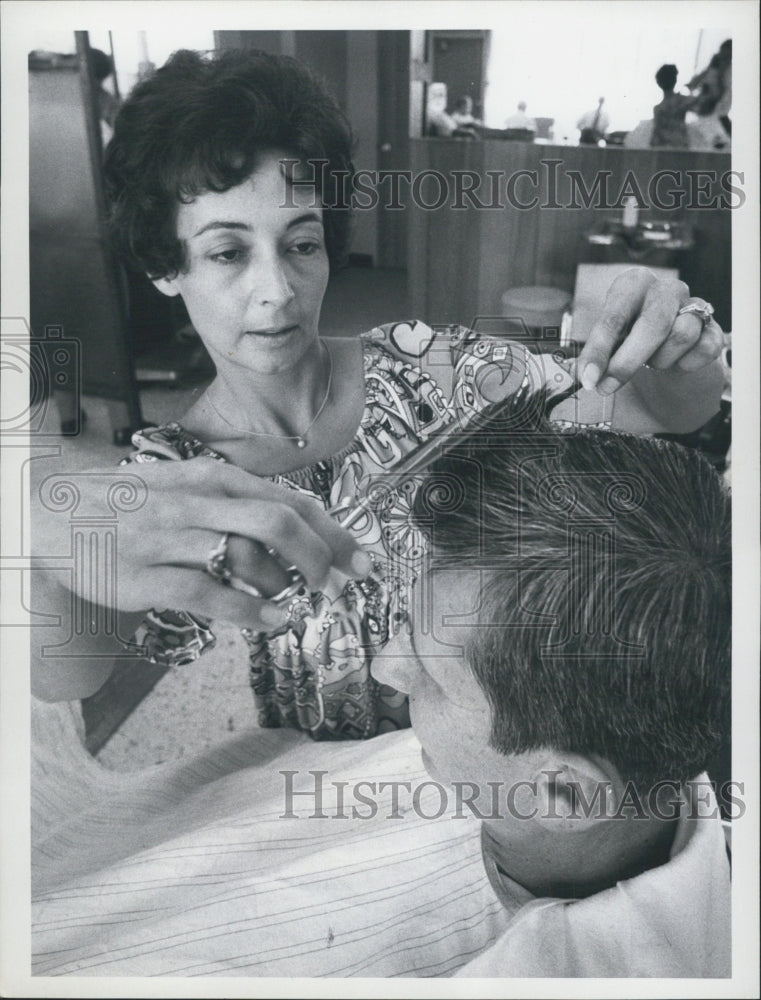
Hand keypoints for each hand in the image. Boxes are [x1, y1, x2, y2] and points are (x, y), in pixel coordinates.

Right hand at [33, 458, 372, 631]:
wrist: (54, 515)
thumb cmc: (132, 505)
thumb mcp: (188, 489)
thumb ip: (239, 506)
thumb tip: (298, 534)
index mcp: (215, 478)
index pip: (292, 500)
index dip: (336, 532)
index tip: (364, 560)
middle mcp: (198, 501)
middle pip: (281, 523)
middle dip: (324, 557)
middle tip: (342, 585)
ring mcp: (171, 538)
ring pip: (249, 556)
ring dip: (288, 585)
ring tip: (298, 601)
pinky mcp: (148, 576)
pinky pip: (211, 594)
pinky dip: (251, 611)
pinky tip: (273, 621)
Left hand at [577, 268, 724, 394]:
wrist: (666, 343)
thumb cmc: (630, 335)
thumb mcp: (608, 340)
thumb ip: (598, 356)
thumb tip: (588, 378)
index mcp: (633, 284)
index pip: (615, 317)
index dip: (599, 351)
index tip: (588, 379)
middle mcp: (665, 289)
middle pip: (653, 324)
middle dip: (627, 362)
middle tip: (607, 386)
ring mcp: (693, 305)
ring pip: (682, 335)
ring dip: (661, 359)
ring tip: (652, 361)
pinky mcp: (712, 327)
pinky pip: (704, 348)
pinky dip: (688, 363)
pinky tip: (677, 363)